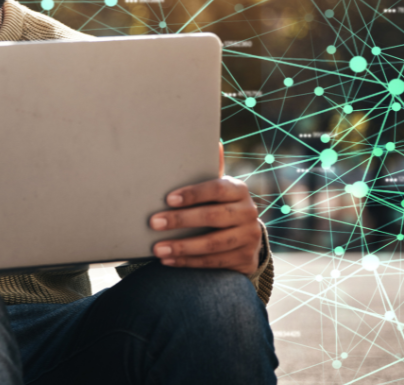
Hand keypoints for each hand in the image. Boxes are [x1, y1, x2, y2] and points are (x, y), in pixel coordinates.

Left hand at [148, 142, 262, 274]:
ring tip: (157, 249)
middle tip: (154, 222)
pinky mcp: (245, 259)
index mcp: (238, 190)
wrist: (245, 238)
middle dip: (180, 220)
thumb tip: (214, 141)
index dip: (193, 194)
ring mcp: (249, 237)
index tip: (168, 199)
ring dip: (182, 247)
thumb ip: (211, 169)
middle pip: (213, 217)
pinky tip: (169, 260)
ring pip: (213, 244)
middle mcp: (248, 212)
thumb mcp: (216, 188)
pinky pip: (214, 262)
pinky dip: (189, 262)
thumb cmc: (219, 206)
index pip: (216, 189)